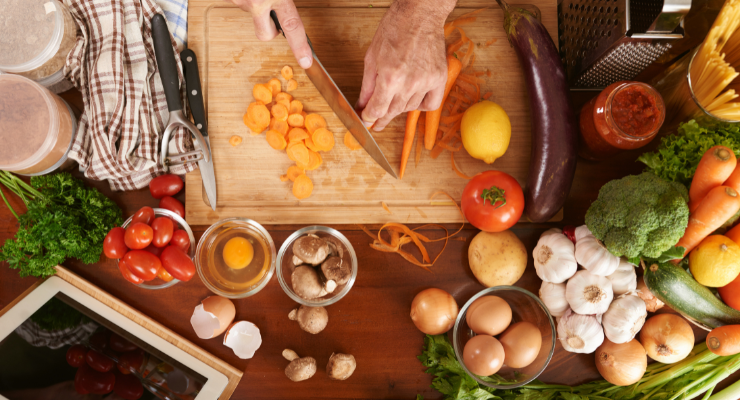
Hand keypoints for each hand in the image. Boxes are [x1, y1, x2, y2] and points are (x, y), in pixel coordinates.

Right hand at [226, 0, 312, 68]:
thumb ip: (284, 0)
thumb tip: (288, 9)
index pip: (292, 27)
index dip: (299, 46)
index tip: (306, 62)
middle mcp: (257, 2)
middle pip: (265, 35)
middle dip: (270, 29)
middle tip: (272, 12)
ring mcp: (241, 1)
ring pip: (251, 14)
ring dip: (255, 5)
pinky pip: (238, 3)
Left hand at [356, 0, 455, 130]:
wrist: (419, 14)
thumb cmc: (395, 29)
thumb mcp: (372, 58)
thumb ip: (367, 87)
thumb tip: (362, 106)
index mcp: (390, 77)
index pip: (377, 110)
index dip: (369, 118)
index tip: (366, 120)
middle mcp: (409, 83)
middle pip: (393, 112)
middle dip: (382, 118)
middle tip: (377, 122)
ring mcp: (426, 82)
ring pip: (410, 108)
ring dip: (399, 108)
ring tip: (394, 99)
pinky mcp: (439, 78)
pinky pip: (431, 104)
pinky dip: (422, 105)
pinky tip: (413, 99)